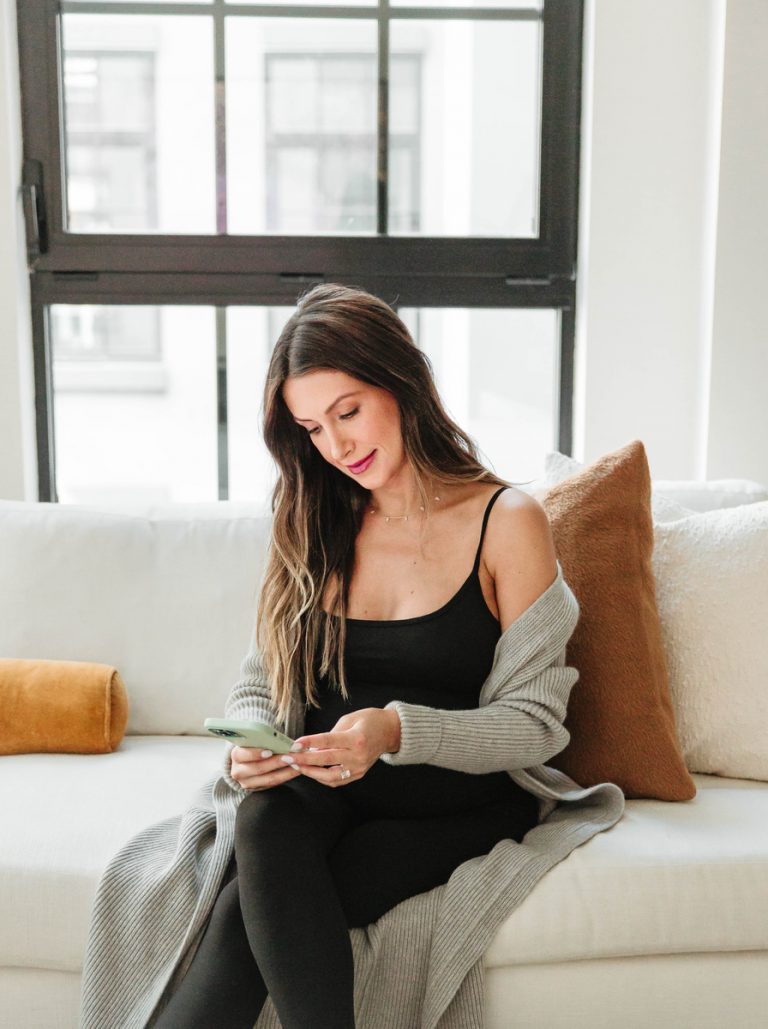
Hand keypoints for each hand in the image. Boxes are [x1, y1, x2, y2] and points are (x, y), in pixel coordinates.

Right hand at [230, 745, 301, 790]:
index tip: (269, 751)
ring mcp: (247, 782)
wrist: (246, 761)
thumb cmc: (253, 746)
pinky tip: (296, 769)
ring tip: (298, 763)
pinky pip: (274, 783)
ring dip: (286, 771)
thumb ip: (264, 739)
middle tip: (292, 756)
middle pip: (258, 768)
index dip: (256, 753)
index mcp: (236, 756)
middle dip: (277, 762)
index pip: (242, 755)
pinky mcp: (257, 788)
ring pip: (268, 778)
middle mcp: (239, 771)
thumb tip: (287, 739)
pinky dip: (286, 775)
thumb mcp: (253, 741)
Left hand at [284, 707, 400, 787]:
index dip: (310, 743)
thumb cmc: (369, 720)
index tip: (294, 744)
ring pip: (330, 776)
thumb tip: (313, 746)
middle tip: (288, 757)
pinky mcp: (359, 774)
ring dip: (311, 772)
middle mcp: (358, 755)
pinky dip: (322, 778)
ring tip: (297, 765)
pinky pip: (337, 781)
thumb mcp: (350, 719)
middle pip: (326, 760)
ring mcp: (359, 767)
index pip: (328, 741)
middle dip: (304, 759)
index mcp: (356, 738)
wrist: (390, 732)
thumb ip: (331, 733)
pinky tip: (311, 771)